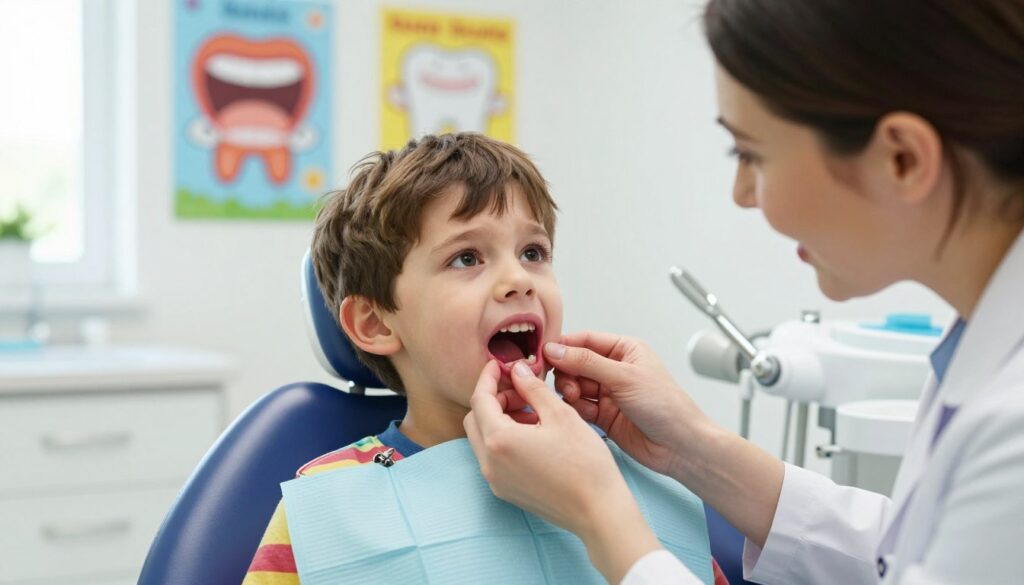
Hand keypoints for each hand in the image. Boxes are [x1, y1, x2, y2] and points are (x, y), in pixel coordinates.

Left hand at [464, 360, 661, 583]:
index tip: (500, 365)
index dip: (488, 377)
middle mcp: (489, 463)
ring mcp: (495, 481)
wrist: (598, 510)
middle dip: (494, 399)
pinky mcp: (506, 491)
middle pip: (475, 419)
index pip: (479, 399)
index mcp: (498, 440)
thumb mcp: (560, 415)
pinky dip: (504, 440)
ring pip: (483, 439)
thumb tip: (517, 370)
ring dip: (499, 419)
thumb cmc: (584, 463)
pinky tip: (534, 435)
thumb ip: (533, 388)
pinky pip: (494, 458)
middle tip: (521, 391)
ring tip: (534, 413)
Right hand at [547, 331, 711, 477]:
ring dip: (570, 392)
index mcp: (625, 350)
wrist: (679, 445)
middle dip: (566, 373)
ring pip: (574, 386)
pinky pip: (579, 406)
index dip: (563, 346)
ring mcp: (608, 393)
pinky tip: (585, 414)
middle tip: (568, 386)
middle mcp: (614, 369)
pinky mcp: (603, 415)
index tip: (544, 355)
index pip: (585, 340)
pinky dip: (577, 409)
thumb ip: (586, 362)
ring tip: (576, 399)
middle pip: (574, 364)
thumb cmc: (665, 406)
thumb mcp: (624, 377)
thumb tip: (555, 349)